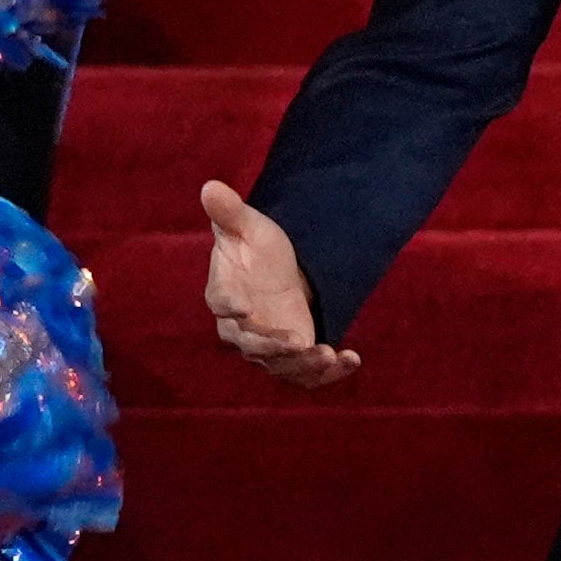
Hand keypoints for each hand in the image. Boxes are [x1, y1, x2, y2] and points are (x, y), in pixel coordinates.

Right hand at [200, 181, 362, 390]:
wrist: (279, 270)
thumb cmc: (256, 246)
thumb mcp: (248, 225)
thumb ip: (229, 211)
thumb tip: (209, 186)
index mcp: (223, 292)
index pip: (220, 301)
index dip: (228, 305)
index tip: (242, 307)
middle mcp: (240, 328)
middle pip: (251, 344)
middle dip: (274, 347)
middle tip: (300, 342)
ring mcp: (267, 347)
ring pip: (280, 366)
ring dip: (304, 365)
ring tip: (330, 355)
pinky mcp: (292, 357)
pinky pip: (306, 374)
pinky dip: (329, 374)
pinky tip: (351, 358)